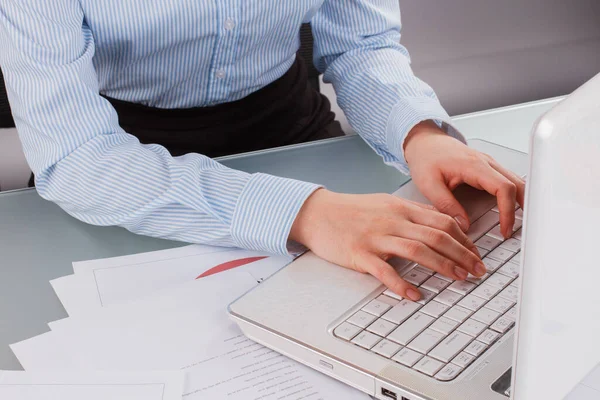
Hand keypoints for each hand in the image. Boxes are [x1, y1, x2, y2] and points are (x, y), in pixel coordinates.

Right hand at [289, 189, 485, 300]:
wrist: (317, 213)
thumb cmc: (351, 210)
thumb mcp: (385, 203)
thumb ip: (411, 213)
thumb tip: (439, 222)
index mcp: (401, 208)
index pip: (442, 221)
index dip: (464, 239)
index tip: (476, 254)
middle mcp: (392, 220)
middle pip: (436, 236)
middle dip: (462, 254)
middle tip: (477, 270)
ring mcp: (376, 237)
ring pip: (417, 250)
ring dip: (443, 266)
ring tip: (459, 279)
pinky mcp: (360, 253)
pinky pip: (384, 270)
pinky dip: (401, 283)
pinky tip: (414, 294)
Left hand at [404, 121, 525, 237]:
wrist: (424, 142)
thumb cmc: (426, 158)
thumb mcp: (428, 184)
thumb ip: (446, 205)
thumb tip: (463, 225)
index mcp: (474, 165)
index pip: (503, 188)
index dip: (508, 210)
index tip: (504, 228)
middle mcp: (486, 163)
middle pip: (517, 184)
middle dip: (521, 209)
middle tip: (513, 230)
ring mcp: (489, 164)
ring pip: (516, 182)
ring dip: (519, 202)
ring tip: (513, 223)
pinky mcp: (487, 168)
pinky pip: (507, 181)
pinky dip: (512, 196)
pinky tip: (508, 209)